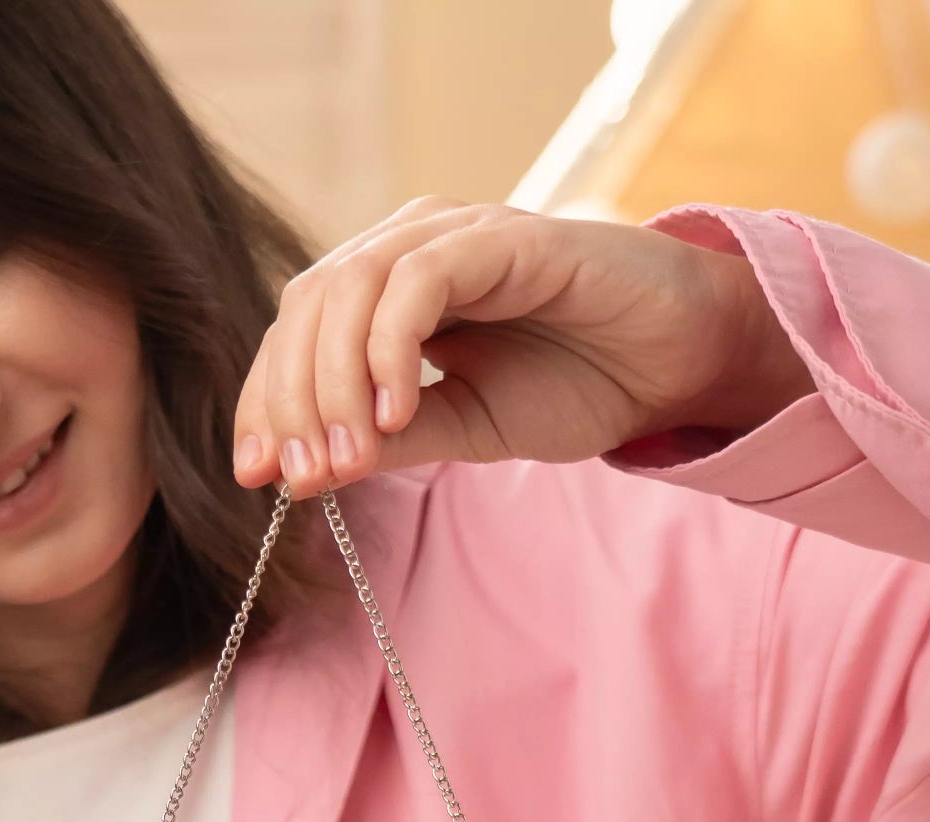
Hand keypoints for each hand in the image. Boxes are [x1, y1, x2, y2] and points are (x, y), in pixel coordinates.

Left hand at [231, 198, 813, 495]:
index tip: (257, 476)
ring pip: (349, 290)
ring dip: (334, 382)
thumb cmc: (573, 384)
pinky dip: (392, 350)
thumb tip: (306, 472)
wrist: (672, 363)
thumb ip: (387, 439)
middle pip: (307, 309)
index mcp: (387, 291)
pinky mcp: (501, 237)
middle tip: (303, 477)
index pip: (295, 335)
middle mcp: (409, 249)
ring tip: (349, 455)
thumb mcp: (460, 429)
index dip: (264, 403)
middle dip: (289, 401)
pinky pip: (417, 283)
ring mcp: (453, 236)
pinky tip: (400, 409)